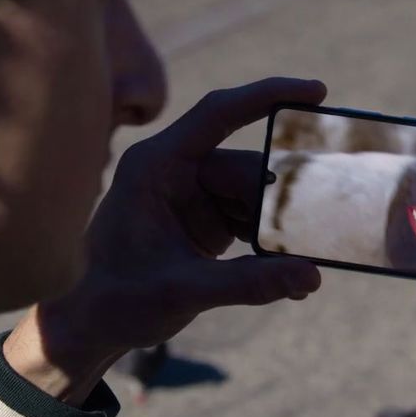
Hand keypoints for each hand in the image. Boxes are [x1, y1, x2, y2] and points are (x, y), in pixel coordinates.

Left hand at [3, 77, 326, 402]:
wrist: (88, 326)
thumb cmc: (115, 300)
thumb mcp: (182, 291)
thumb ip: (247, 283)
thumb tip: (311, 276)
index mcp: (156, 166)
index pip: (218, 114)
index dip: (266, 96)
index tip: (317, 90)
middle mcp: (175, 171)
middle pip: (248, 170)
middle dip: (286, 198)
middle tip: (327, 223)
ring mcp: (191, 195)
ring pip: (256, 197)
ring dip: (281, 228)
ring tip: (307, 261)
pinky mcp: (204, 220)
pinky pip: (250, 221)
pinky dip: (270, 246)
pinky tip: (288, 275)